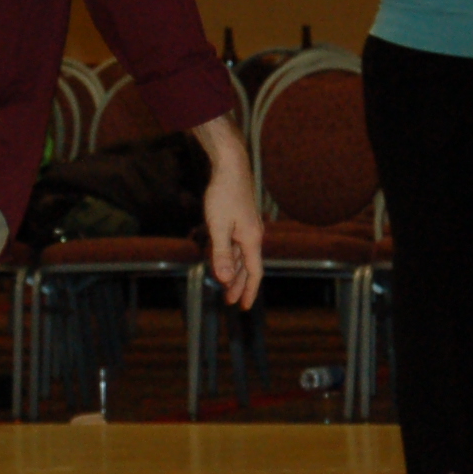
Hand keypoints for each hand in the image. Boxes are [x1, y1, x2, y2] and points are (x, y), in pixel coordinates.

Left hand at [192, 114, 263, 310]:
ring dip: (234, 271)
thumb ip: (222, 253)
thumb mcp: (218, 226)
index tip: (243, 306)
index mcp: (251, 240)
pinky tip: (223, 259)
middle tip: (230, 301)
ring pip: (242, 256)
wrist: (230, 166)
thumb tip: (226, 279)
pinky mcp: (240, 220)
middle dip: (239, 285)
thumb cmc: (224, 194)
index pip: (254, 272)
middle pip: (248, 267)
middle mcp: (253, 236)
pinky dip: (230, 256)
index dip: (248, 291)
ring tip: (225, 285)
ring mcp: (247, 228)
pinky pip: (237, 244)